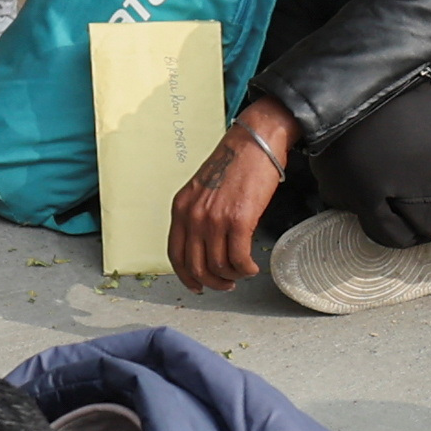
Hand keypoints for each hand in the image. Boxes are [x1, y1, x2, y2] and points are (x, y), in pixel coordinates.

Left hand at [167, 99, 293, 292]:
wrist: (255, 144)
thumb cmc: (234, 164)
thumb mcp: (202, 190)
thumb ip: (198, 215)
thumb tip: (206, 246)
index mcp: (180, 208)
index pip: (175, 255)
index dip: (186, 277)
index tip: (197, 285)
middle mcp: (193, 216)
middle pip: (196, 266)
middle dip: (212, 281)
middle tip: (226, 284)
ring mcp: (214, 219)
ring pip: (218, 266)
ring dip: (232, 276)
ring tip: (243, 272)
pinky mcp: (239, 220)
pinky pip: (239, 258)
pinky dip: (246, 268)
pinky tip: (252, 266)